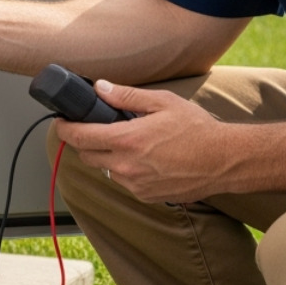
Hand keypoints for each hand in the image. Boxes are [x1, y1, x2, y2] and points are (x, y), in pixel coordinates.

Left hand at [52, 80, 232, 203]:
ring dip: (108, 156)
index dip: (64, 129)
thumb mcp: (162, 102)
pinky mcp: (147, 196)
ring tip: (130, 141)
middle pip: (87, 156)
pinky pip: (125, 182)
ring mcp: (136, 185)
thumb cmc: (197, 129)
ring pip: (106, 170)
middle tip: (93, 127)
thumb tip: (100, 88)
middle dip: (84, 142)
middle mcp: (126, 166)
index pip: (79, 138)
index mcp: (127, 141)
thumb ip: (126, 97)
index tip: (61, 122)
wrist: (224, 161)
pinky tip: (146, 158)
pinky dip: (127, 169)